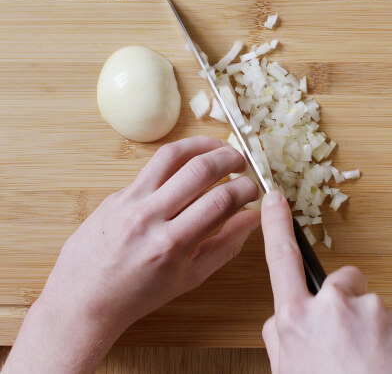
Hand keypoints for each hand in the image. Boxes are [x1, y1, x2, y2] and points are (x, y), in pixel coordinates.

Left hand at [3, 136, 259, 373]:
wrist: (84, 299)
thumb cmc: (140, 295)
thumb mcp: (191, 278)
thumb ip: (226, 245)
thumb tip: (254, 218)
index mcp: (172, 244)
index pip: (220, 201)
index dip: (245, 189)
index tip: (253, 189)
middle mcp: (150, 216)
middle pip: (199, 169)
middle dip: (230, 158)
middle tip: (242, 162)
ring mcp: (129, 201)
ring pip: (172, 155)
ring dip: (203, 145)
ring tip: (220, 149)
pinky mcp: (117, 193)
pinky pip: (152, 166)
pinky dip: (178, 159)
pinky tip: (190, 164)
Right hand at [260, 191, 391, 373]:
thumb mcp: (287, 373)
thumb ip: (280, 339)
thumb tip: (279, 316)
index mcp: (296, 319)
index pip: (280, 260)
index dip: (275, 226)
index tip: (274, 197)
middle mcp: (333, 307)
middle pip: (342, 281)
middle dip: (345, 301)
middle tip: (347, 344)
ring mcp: (373, 312)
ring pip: (372, 307)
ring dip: (371, 329)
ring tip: (370, 368)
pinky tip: (389, 371)